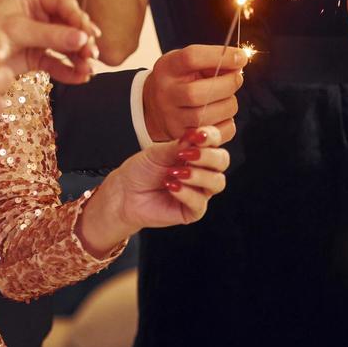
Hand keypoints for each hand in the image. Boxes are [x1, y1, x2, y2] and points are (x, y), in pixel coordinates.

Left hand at [0, 0, 98, 83]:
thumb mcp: (16, 30)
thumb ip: (50, 34)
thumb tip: (83, 38)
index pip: (64, 4)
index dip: (79, 19)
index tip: (90, 35)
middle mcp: (40, 13)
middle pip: (70, 25)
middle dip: (83, 41)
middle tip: (92, 55)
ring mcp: (39, 36)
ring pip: (66, 46)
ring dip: (78, 58)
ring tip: (87, 70)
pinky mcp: (35, 57)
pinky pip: (56, 63)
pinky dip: (68, 71)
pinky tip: (80, 78)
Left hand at [75, 127, 229, 254]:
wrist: (125, 192)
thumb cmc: (141, 170)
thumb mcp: (157, 152)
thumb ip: (177, 146)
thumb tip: (194, 136)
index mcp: (196, 153)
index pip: (214, 142)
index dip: (211, 137)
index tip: (198, 135)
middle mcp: (202, 171)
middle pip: (222, 161)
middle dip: (208, 156)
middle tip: (187, 154)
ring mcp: (199, 191)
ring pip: (217, 182)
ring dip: (198, 175)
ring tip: (175, 173)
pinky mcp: (192, 211)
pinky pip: (200, 202)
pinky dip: (186, 192)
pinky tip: (170, 186)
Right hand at [141, 45, 245, 143]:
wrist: (155, 107)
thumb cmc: (179, 80)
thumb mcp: (188, 64)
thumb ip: (212, 61)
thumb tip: (239, 61)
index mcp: (167, 68)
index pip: (191, 58)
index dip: (220, 56)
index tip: (240, 56)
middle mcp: (166, 94)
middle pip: (197, 93)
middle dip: (227, 85)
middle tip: (237, 79)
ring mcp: (172, 118)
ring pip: (208, 115)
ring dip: (229, 104)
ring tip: (227, 98)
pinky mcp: (183, 137)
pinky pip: (216, 135)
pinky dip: (227, 124)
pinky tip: (223, 115)